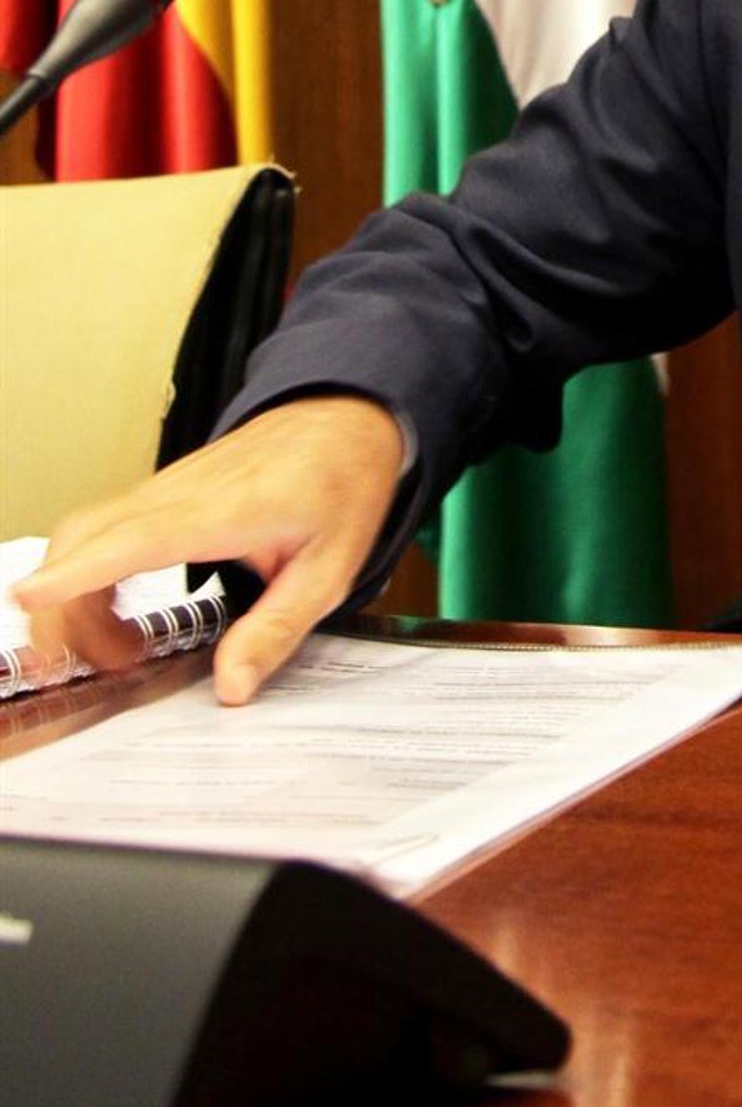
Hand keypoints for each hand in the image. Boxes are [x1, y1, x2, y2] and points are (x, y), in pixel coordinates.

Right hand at [12, 396, 406, 705]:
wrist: (343, 420)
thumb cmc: (340, 484)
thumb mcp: (330, 569)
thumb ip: (276, 629)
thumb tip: (231, 686)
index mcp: (226, 510)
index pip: (136, 539)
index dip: (81, 572)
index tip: (31, 596)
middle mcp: (182, 493)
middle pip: (87, 538)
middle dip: (61, 606)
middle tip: (81, 667)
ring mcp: (165, 488)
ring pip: (85, 533)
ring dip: (75, 597)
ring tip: (116, 654)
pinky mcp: (159, 493)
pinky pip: (100, 529)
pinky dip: (87, 575)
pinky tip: (117, 615)